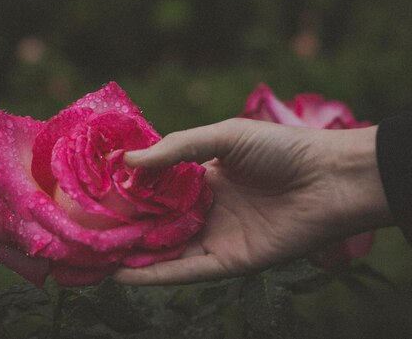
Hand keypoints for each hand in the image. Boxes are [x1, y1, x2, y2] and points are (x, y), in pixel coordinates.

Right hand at [113, 118, 391, 284]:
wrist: (329, 179)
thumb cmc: (280, 149)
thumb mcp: (224, 137)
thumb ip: (177, 149)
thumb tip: (127, 161)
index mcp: (205, 177)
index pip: (156, 186)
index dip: (127, 188)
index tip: (92, 189)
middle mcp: (206, 209)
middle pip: (156, 221)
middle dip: (123, 225)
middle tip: (82, 227)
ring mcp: (216, 236)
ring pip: (165, 250)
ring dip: (131, 254)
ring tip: (91, 255)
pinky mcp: (229, 262)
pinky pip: (186, 271)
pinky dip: (155, 275)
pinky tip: (122, 273)